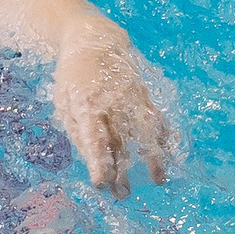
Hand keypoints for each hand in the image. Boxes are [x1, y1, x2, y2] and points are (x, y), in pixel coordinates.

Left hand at [52, 28, 172, 196]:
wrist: (93, 39)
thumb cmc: (73, 76)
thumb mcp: (63, 103)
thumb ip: (77, 132)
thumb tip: (92, 160)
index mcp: (86, 105)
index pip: (94, 139)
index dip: (99, 163)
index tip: (101, 184)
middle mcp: (111, 102)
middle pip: (120, 142)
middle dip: (122, 170)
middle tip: (122, 194)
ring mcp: (131, 97)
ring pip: (145, 131)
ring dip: (153, 157)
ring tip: (159, 179)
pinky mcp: (144, 93)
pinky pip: (158, 117)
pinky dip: (165, 135)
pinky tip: (171, 152)